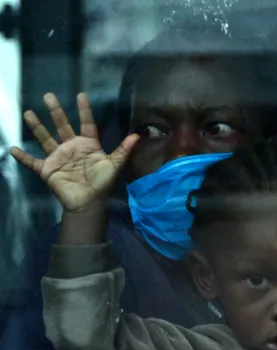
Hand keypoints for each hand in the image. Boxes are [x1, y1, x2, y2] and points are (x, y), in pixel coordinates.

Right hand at [10, 93, 138, 213]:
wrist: (89, 203)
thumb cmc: (102, 183)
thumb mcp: (114, 165)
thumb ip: (123, 150)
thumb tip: (138, 136)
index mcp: (88, 145)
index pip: (86, 124)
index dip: (84, 110)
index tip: (81, 95)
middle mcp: (72, 148)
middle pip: (62, 126)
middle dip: (56, 111)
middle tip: (48, 96)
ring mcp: (58, 158)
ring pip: (45, 139)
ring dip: (37, 127)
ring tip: (28, 113)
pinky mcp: (48, 170)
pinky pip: (33, 162)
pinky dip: (23, 157)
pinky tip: (12, 149)